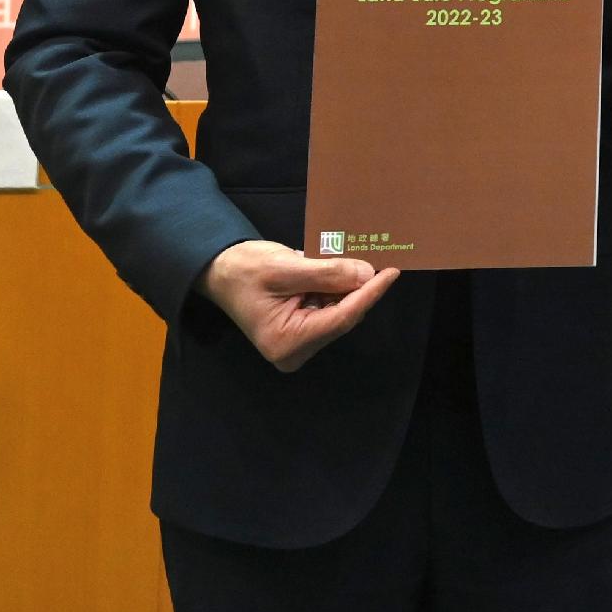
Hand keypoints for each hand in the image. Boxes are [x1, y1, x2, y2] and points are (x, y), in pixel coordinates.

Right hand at [202, 239, 396, 372]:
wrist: (220, 271)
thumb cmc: (245, 270)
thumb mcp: (286, 267)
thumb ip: (327, 273)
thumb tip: (367, 274)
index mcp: (287, 341)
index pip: (341, 318)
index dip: (369, 294)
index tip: (391, 272)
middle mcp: (294, 351)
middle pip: (341, 317)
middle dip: (359, 289)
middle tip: (378, 259)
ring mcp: (297, 345)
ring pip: (337, 313)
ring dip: (346, 288)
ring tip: (355, 259)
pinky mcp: (299, 334)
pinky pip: (327, 311)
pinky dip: (335, 290)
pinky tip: (338, 270)